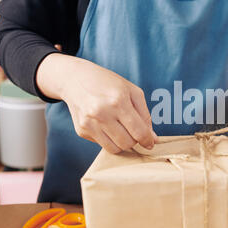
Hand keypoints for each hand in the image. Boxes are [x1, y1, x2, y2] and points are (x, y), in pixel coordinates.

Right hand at [37, 53, 156, 153]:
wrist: (75, 78)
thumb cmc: (108, 83)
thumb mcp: (132, 91)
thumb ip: (145, 115)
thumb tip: (152, 138)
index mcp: (118, 101)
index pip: (138, 131)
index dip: (147, 140)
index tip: (150, 143)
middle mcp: (102, 113)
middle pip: (127, 143)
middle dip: (134, 140)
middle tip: (133, 131)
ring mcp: (90, 123)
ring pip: (115, 149)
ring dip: (122, 143)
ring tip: (121, 129)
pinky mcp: (82, 130)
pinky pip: (102, 145)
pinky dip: (109, 140)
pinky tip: (107, 126)